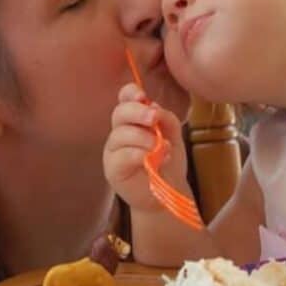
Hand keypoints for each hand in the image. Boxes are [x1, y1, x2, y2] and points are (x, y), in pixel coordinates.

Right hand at [103, 82, 189, 211]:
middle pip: (119, 113)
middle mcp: (120, 132)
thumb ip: (166, 120)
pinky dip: (140, 154)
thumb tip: (155, 108)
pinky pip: (122, 156)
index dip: (130, 93)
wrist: (168, 192)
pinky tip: (157, 159)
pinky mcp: (112, 169)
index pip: (124, 99)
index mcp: (133, 120)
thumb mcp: (173, 136)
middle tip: (154, 118)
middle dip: (137, 112)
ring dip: (144, 137)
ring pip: (120, 134)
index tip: (142, 95)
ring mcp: (113, 151)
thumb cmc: (167, 160)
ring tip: (162, 146)